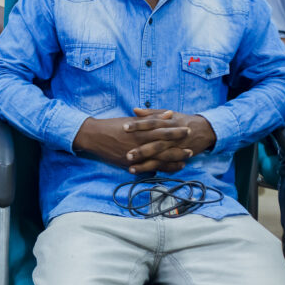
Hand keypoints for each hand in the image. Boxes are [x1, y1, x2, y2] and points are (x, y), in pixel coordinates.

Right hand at [74, 110, 191, 172]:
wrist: (93, 136)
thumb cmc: (112, 126)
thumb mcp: (131, 120)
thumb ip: (151, 118)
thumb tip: (169, 114)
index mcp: (139, 131)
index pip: (161, 131)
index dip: (175, 131)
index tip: (187, 129)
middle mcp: (138, 144)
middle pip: (162, 147)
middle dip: (178, 148)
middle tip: (191, 149)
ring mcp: (134, 155)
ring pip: (157, 159)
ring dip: (172, 161)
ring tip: (184, 161)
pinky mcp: (129, 164)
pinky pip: (147, 168)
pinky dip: (159, 169)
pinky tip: (168, 169)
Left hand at [122, 108, 215, 172]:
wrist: (205, 130)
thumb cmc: (182, 121)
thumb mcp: (169, 114)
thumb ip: (151, 113)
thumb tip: (134, 110)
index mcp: (168, 123)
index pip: (152, 123)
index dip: (138, 125)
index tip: (124, 127)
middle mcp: (172, 137)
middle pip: (156, 143)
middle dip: (142, 150)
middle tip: (127, 154)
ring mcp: (176, 148)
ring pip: (160, 157)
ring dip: (146, 164)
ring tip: (131, 168)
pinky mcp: (178, 157)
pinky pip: (167, 165)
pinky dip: (156, 169)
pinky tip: (145, 173)